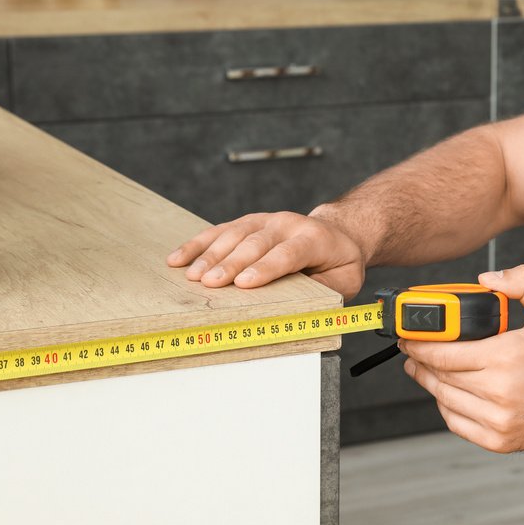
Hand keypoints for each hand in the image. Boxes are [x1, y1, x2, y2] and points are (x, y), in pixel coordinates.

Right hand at [166, 210, 366, 298]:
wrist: (338, 233)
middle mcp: (288, 223)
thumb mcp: (345, 280)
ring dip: (210, 255)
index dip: (265, 268)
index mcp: (314, 238)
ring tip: (191, 275)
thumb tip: (300, 304)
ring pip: (234, 234)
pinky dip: (197, 244)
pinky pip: (220, 231)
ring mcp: (266, 220)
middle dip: (231, 264)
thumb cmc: (339, 263)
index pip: (287, 253)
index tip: (243, 283)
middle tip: (210, 283)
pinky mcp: (248, 222)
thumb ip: (325, 290)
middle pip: (255, 243)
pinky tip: (178, 258)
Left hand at [400, 265, 523, 456]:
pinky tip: (446, 393)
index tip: (411, 335)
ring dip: (428, 382)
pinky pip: (456, 423)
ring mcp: (497, 419)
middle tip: (413, 349)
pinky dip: (446, 406)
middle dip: (419, 360)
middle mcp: (499, 390)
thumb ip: (523, 283)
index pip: (444, 352)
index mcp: (507, 356)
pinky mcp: (497, 440)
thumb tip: (487, 279)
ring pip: (444, 399)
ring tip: (422, 369)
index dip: (419, 343)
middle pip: (438, 374)